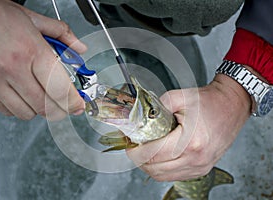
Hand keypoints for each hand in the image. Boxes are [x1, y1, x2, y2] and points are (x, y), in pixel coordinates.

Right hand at [0, 0, 86, 119]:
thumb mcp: (32, 19)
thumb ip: (61, 34)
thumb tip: (79, 48)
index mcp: (30, 50)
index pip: (60, 89)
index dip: (73, 102)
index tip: (78, 105)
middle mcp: (12, 69)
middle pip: (45, 106)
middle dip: (60, 109)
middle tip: (65, 105)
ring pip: (27, 113)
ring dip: (39, 109)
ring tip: (41, 97)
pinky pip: (6, 112)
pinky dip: (19, 108)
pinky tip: (21, 95)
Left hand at [127, 74, 250, 180]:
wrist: (232, 106)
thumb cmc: (208, 101)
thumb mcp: (178, 97)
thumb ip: (155, 108)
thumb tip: (139, 120)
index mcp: (189, 142)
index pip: (152, 155)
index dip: (135, 151)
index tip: (128, 144)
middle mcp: (196, 159)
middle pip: (155, 170)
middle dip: (139, 159)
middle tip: (134, 147)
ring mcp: (200, 167)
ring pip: (163, 176)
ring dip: (150, 166)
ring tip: (145, 151)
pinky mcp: (202, 169)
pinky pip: (175, 176)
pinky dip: (162, 169)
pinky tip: (159, 157)